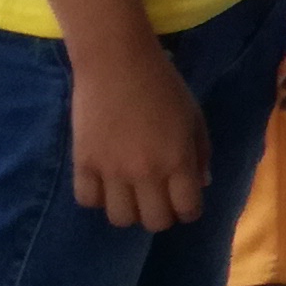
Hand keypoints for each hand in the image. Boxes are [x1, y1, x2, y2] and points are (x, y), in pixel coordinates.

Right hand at [70, 34, 207, 232]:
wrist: (117, 63)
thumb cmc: (163, 86)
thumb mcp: (193, 118)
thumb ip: (200, 154)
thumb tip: (201, 184)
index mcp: (178, 162)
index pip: (187, 211)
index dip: (189, 211)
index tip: (184, 201)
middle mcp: (146, 173)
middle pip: (154, 222)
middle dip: (161, 214)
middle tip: (158, 197)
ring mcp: (112, 171)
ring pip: (120, 219)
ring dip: (129, 210)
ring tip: (130, 191)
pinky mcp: (83, 162)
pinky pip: (87, 200)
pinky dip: (97, 197)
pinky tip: (104, 182)